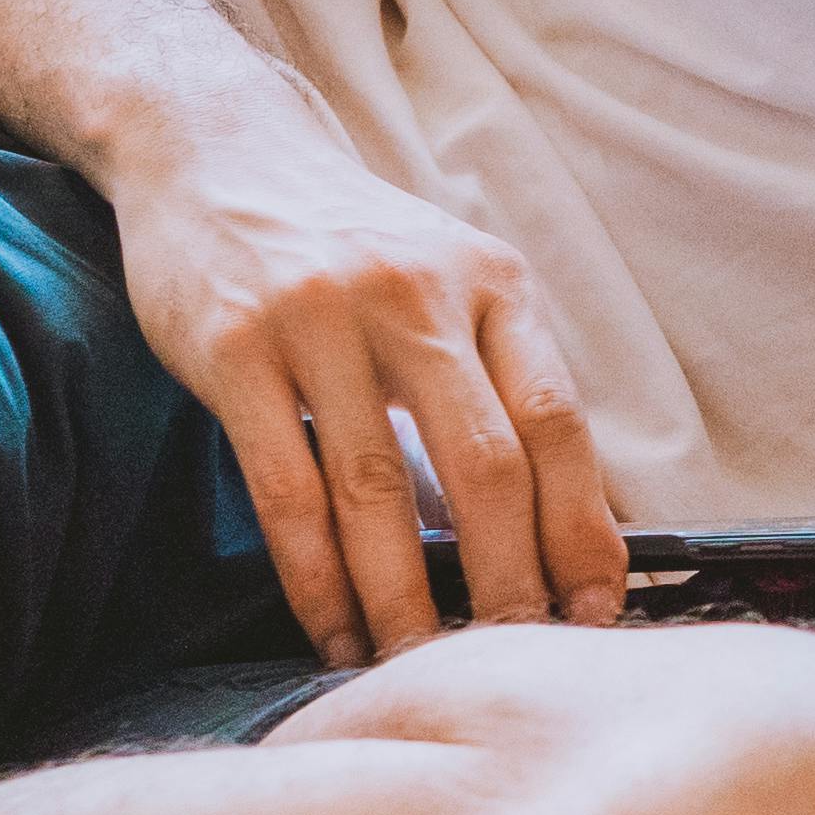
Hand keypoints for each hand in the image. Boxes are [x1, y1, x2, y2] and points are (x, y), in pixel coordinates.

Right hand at [105, 122, 627, 662]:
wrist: (219, 149)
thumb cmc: (351, 240)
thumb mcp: (451, 275)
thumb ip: (500, 373)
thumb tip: (569, 513)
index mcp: (492, 282)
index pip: (558, 421)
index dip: (583, 527)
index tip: (594, 611)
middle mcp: (417, 295)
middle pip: (485, 464)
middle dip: (507, 580)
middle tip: (513, 656)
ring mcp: (323, 320)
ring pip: (378, 491)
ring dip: (402, 598)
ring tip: (418, 665)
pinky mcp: (236, 349)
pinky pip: (285, 489)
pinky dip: (315, 577)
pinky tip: (332, 630)